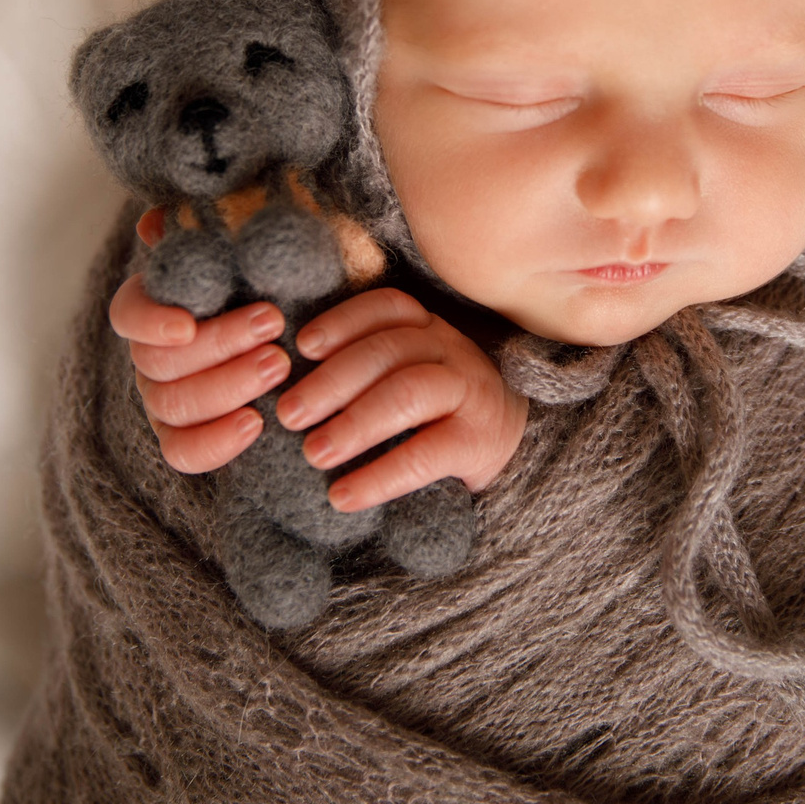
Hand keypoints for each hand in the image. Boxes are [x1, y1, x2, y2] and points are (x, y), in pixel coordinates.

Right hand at [108, 206, 289, 474]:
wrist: (306, 327)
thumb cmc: (276, 279)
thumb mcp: (255, 243)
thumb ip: (212, 228)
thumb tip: (157, 222)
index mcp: (155, 305)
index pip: (127, 315)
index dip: (150, 322)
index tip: (187, 324)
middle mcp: (151, 356)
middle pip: (158, 364)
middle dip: (218, 347)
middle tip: (274, 330)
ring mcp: (165, 400)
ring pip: (172, 407)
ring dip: (227, 387)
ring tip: (279, 367)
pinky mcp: (188, 438)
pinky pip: (184, 453)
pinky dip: (216, 444)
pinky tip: (256, 424)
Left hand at [279, 287, 527, 514]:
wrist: (515, 450)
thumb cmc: (441, 413)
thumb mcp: (411, 375)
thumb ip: (369, 368)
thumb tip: (290, 379)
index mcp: (429, 329)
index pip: (387, 307)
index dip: (343, 321)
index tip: (303, 347)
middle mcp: (452, 351)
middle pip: (388, 350)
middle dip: (331, 381)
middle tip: (288, 414)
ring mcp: (471, 393)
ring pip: (407, 393)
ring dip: (353, 423)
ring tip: (314, 452)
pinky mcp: (480, 442)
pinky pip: (425, 455)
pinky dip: (379, 476)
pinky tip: (343, 496)